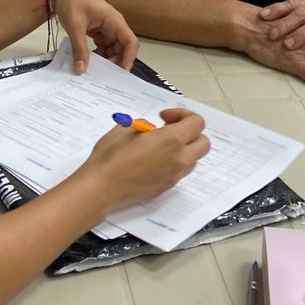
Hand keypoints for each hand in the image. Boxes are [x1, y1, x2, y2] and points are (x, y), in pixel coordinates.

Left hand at [52, 0, 137, 71]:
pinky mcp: (97, 31)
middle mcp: (113, 25)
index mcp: (114, 21)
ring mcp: (105, 28)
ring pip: (111, 49)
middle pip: (122, 48)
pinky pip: (101, 47)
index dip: (129, 58)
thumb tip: (81, 70)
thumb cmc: (71, 1)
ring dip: (104, 60)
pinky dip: (96, 55)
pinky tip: (87, 61)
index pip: (130, 42)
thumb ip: (79, 49)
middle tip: (101, 76)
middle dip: (114, 62)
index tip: (120, 73)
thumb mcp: (74, 26)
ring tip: (93, 71)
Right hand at [82, 108, 209, 208]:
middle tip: (168, 129)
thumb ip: (144, 125)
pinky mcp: (166, 188)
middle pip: (203, 143)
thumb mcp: (125, 128)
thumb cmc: (110, 156)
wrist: (101, 189)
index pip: (197, 123)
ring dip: (183, 148)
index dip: (183, 115)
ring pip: (193, 159)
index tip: (164, 117)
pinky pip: (179, 171)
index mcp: (172, 141)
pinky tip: (152, 160)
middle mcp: (179, 159)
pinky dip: (173, 162)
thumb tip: (151, 129)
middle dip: (190, 133)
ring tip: (159, 145)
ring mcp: (174, 176)